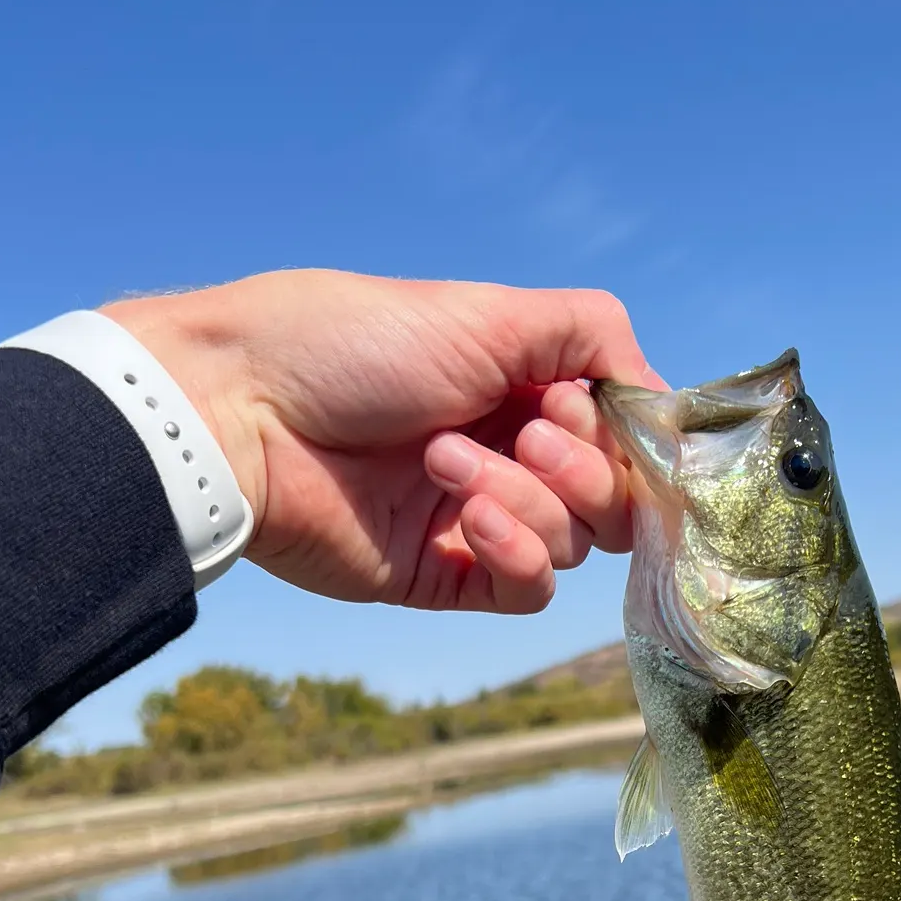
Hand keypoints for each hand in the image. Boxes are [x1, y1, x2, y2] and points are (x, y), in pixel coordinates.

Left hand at [101, 269, 664, 613]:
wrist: (240, 412)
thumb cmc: (354, 342)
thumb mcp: (493, 311)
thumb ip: (595, 337)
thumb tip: (660, 400)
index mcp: (524, 388)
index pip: (624, 436)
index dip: (625, 434)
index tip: (594, 411)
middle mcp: (512, 454)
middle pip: (615, 499)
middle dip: (585, 468)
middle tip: (526, 428)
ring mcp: (481, 519)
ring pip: (575, 542)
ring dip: (527, 496)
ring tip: (446, 458)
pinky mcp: (447, 576)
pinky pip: (530, 589)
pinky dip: (520, 553)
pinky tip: (470, 517)